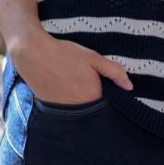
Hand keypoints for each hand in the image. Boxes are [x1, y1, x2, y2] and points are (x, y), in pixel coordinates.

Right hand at [8, 29, 132, 103]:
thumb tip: (129, 87)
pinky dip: (70, 102)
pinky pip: (67, 110)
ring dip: (83, 102)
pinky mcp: (52, 108)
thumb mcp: (94, 58)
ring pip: (80, 110)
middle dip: (96, 100)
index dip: (111, 96)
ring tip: (77, 84)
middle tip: (90, 83)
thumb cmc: (66, 54)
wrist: (34, 54)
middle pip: (94, 109)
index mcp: (93, 96)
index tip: (109, 88)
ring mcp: (64, 110)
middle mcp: (79, 109)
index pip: (109, 104)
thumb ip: (115, 72)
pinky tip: (66, 88)